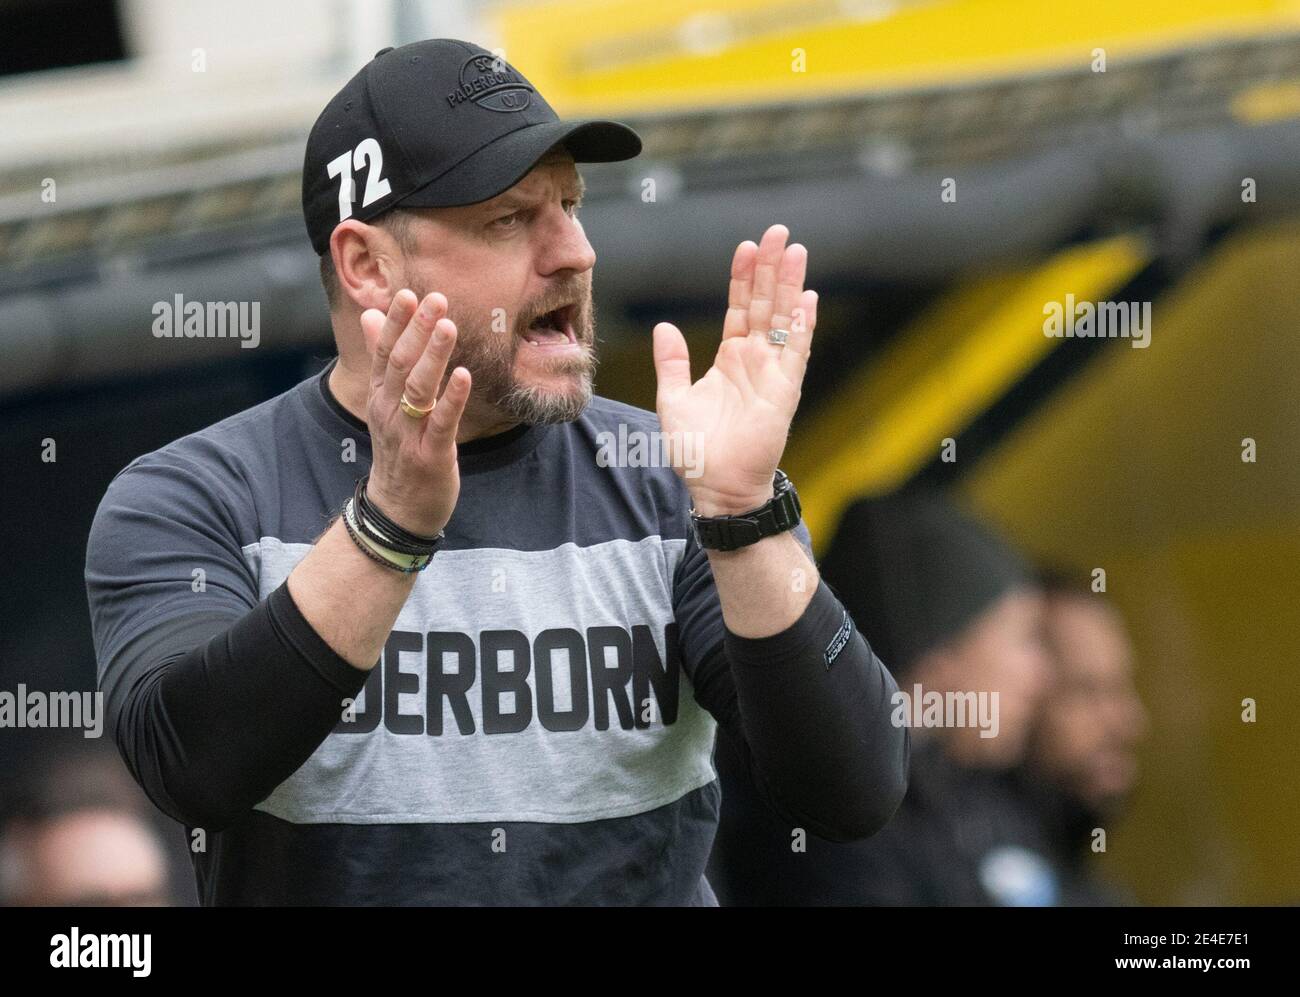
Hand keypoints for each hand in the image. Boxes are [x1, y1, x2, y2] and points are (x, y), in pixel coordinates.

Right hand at [359, 289, 471, 535]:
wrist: (398, 509)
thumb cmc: (398, 450)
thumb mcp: (385, 403)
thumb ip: (380, 358)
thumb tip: (371, 315)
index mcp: (380, 396)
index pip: (385, 352)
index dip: (395, 323)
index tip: (408, 293)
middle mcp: (389, 411)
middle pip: (401, 364)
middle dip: (417, 331)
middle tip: (435, 299)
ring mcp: (408, 434)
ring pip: (418, 389)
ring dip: (433, 357)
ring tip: (448, 327)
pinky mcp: (430, 456)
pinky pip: (441, 423)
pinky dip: (452, 399)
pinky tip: (465, 376)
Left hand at [652, 224, 817, 515]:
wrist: (716, 488)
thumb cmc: (697, 452)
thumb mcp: (673, 400)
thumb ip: (671, 362)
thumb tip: (664, 326)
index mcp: (730, 359)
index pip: (739, 308)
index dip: (742, 278)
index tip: (745, 246)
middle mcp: (755, 361)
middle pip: (765, 304)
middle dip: (770, 268)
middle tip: (777, 232)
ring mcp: (772, 374)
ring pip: (783, 320)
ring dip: (790, 286)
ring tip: (794, 251)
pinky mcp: (783, 392)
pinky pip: (795, 353)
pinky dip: (801, 327)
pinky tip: (807, 299)